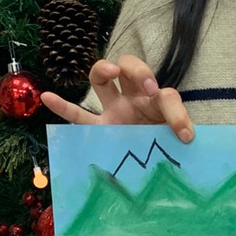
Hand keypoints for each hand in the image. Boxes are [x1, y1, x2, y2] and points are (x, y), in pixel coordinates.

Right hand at [40, 57, 194, 142]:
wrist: (151, 170)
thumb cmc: (166, 151)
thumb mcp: (177, 142)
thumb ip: (180, 135)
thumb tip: (188, 139)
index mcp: (156, 103)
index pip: (167, 95)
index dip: (178, 114)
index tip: (185, 136)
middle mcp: (133, 100)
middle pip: (131, 65)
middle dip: (140, 71)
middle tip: (149, 89)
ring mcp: (113, 111)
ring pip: (101, 77)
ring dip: (104, 69)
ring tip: (110, 72)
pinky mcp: (98, 128)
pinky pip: (77, 115)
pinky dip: (62, 106)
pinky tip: (47, 96)